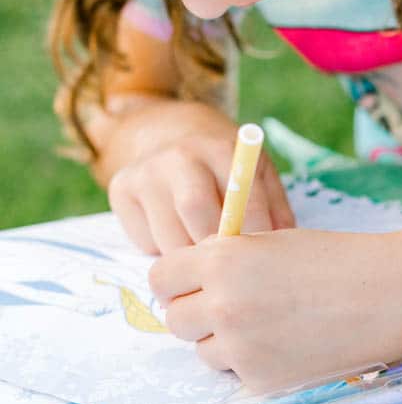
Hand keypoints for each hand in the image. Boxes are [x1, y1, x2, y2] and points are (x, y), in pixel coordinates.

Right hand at [108, 112, 293, 253]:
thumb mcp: (258, 175)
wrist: (171, 138)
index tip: (258, 255)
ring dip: (189, 257)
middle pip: (196, 211)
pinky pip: (144, 239)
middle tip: (228, 265)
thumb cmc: (226, 171)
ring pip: (168, 234)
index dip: (251, 231)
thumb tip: (280, 245)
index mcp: (220, 148)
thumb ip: (274, 208)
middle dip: (215, 246)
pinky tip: (177, 242)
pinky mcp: (120, 189)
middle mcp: (180, 155)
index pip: (239, 196)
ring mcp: (146, 171)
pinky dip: (163, 251)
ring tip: (205, 260)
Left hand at [149, 228, 401, 389]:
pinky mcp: (260, 379)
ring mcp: (239, 347)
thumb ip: (227, 258)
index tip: (193, 286)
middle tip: (230, 309)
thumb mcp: (272, 243)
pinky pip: (237, 373)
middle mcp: (222, 304)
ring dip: (223, 342)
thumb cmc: (338, 262)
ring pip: (202, 351)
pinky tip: (288, 346)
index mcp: (221, 261)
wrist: (389, 298)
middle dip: (196, 314)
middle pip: (175, 319)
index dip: (177, 281)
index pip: (160, 278)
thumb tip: (192, 279)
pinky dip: (253, 363)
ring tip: (267, 327)